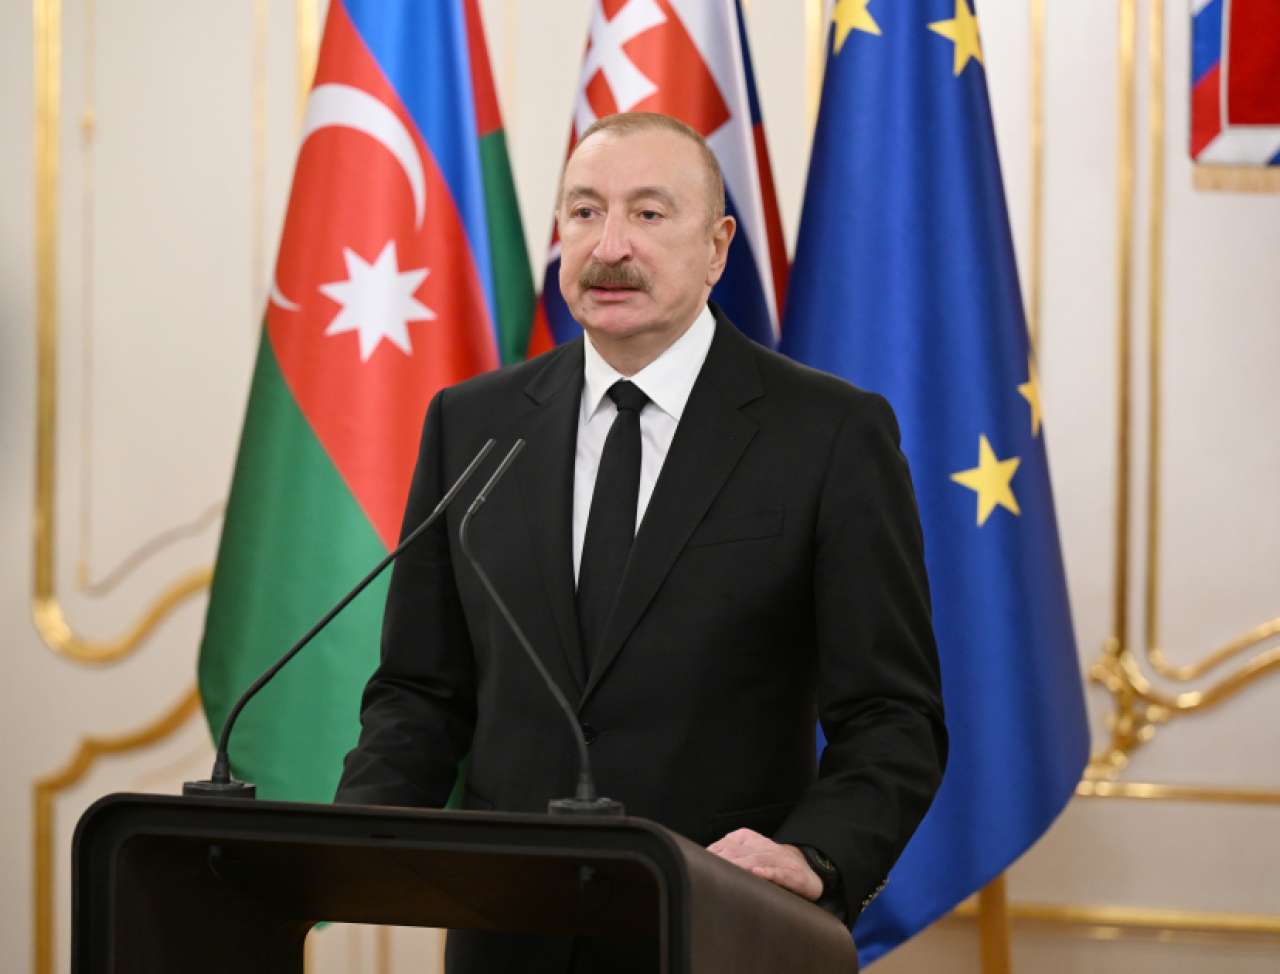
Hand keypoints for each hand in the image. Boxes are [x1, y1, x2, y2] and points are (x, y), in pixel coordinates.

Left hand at [707, 828, 822, 900]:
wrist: (808, 871)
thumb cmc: (773, 864)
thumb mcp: (751, 853)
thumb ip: (729, 854)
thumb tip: (703, 861)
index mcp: (749, 839)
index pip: (726, 843)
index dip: (712, 854)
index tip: (698, 865)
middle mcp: (762, 847)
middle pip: (737, 852)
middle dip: (721, 860)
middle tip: (706, 870)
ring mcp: (777, 860)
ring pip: (755, 861)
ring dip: (740, 866)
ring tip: (727, 872)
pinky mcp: (791, 874)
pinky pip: (777, 872)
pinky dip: (767, 873)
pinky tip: (757, 874)